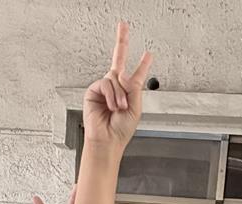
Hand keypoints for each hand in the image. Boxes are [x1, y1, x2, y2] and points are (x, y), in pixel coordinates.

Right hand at [82, 21, 152, 150]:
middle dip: (122, 41)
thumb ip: (133, 88)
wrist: (107, 141)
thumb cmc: (121, 130)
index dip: (143, 64)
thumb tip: (122, 73)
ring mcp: (104, 88)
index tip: (148, 54)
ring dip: (120, 95)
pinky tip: (111, 106)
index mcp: (128, 92)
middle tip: (123, 25)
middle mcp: (116, 88)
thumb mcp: (135, 108)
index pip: (136, 74)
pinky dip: (111, 95)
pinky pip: (105, 84)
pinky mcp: (93, 91)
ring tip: (119, 108)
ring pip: (115, 78)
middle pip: (119, 59)